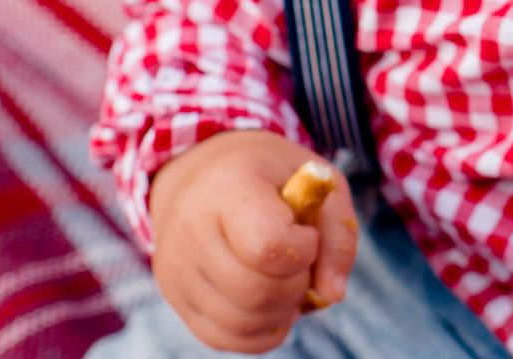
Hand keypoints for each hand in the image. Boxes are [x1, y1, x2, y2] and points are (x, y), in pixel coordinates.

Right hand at [147, 130, 360, 352]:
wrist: (204, 174)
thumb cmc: (272, 176)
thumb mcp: (319, 181)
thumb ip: (338, 235)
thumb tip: (332, 295)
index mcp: (229, 186)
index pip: (269, 245)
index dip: (304, 251)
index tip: (307, 234)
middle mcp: (190, 230)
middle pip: (255, 292)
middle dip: (297, 287)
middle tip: (302, 263)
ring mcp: (175, 269)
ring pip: (240, 322)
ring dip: (281, 313)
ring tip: (287, 281)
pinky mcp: (175, 297)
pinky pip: (223, 338)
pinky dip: (260, 331)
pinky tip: (271, 302)